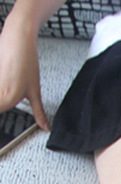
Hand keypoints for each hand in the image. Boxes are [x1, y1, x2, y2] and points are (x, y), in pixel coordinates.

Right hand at [0, 13, 49, 129]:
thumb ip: (38, 112)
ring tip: (7, 90)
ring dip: (1, 100)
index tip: (4, 137)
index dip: (3, 117)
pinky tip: (3, 87)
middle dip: (2, 104)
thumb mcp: (35, 91)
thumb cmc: (26, 59)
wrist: (18, 37)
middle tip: (8, 99)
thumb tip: (44, 127)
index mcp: (7, 98)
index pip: (0, 112)